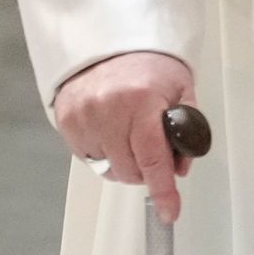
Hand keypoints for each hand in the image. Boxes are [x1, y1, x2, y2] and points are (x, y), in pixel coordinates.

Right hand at [52, 51, 201, 218]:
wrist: (110, 42)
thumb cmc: (150, 65)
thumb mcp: (182, 90)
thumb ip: (188, 130)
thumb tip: (179, 169)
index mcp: (141, 102)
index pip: (153, 158)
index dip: (163, 189)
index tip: (170, 211)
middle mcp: (108, 110)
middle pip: (130, 170)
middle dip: (147, 172)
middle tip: (155, 155)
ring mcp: (83, 116)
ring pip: (109, 169)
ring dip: (125, 164)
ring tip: (132, 138)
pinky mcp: (66, 120)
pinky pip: (88, 157)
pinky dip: (104, 154)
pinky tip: (113, 133)